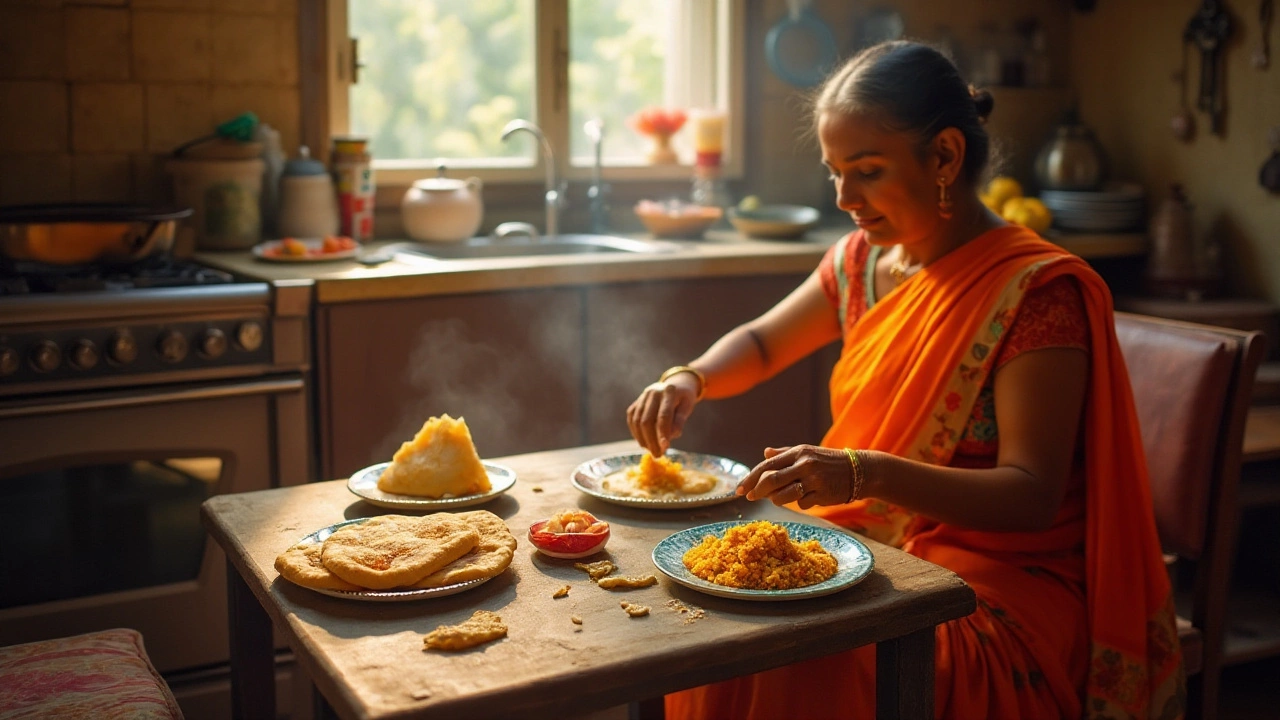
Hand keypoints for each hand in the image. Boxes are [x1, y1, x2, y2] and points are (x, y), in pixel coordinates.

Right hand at [626, 375, 699, 456]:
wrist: (676, 384)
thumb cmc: (684, 398)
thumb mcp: (687, 407)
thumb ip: (680, 420)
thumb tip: (671, 437)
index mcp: (668, 392)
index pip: (663, 416)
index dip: (663, 433)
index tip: (664, 448)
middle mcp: (652, 393)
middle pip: (647, 420)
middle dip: (651, 440)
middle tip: (657, 455)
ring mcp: (642, 397)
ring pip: (637, 421)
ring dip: (642, 439)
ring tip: (651, 450)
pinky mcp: (636, 402)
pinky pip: (632, 419)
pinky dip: (635, 432)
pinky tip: (643, 442)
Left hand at [736, 445, 851, 508]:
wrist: (860, 470)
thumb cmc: (829, 461)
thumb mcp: (808, 452)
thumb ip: (785, 454)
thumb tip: (765, 452)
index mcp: (798, 452)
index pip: (768, 465)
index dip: (750, 478)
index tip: (739, 489)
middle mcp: (805, 464)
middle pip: (771, 480)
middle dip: (756, 491)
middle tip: (749, 497)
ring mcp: (814, 480)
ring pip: (783, 496)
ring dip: (776, 499)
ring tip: (779, 497)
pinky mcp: (822, 495)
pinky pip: (801, 504)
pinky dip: (799, 503)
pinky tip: (808, 497)